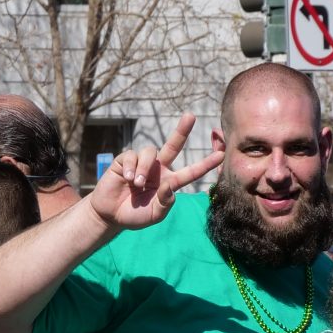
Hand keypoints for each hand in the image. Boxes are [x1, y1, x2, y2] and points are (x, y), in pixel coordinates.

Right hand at [87, 114, 222, 230]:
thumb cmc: (135, 215)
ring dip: (145, 168)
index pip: (190, 172)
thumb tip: (170, 186)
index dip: (205, 164)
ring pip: (150, 151)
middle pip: (173, 145)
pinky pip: (132, 155)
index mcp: (169, 182)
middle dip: (182, 130)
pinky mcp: (126, 160)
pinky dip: (131, 167)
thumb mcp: (154, 215)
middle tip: (191, 116)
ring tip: (137, 184)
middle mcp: (158, 168)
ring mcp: (142, 163)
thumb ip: (165, 203)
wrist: (110, 215)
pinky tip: (127, 179)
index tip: (221, 155)